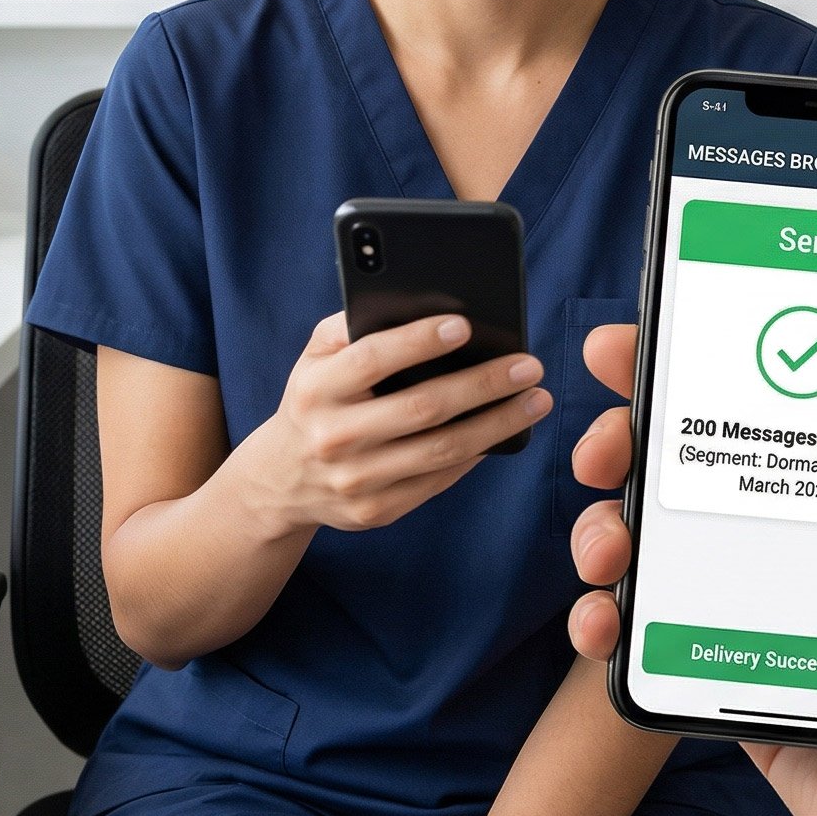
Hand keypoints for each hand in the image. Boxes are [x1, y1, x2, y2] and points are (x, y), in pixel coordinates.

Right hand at [228, 310, 549, 537]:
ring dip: (498, 423)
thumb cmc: (315, 400)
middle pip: (421, 408)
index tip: (464, 325)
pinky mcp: (376, 511)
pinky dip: (476, 454)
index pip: (371, 359)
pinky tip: (503, 432)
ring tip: (535, 399)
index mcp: (314, 390)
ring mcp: (354, 480)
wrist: (281, 479)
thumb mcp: (314, 359)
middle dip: (483, 384)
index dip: (418, 341)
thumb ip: (350, 328)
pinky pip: (439, 480)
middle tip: (529, 365)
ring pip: (441, 450)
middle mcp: (332, 437)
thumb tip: (416, 304)